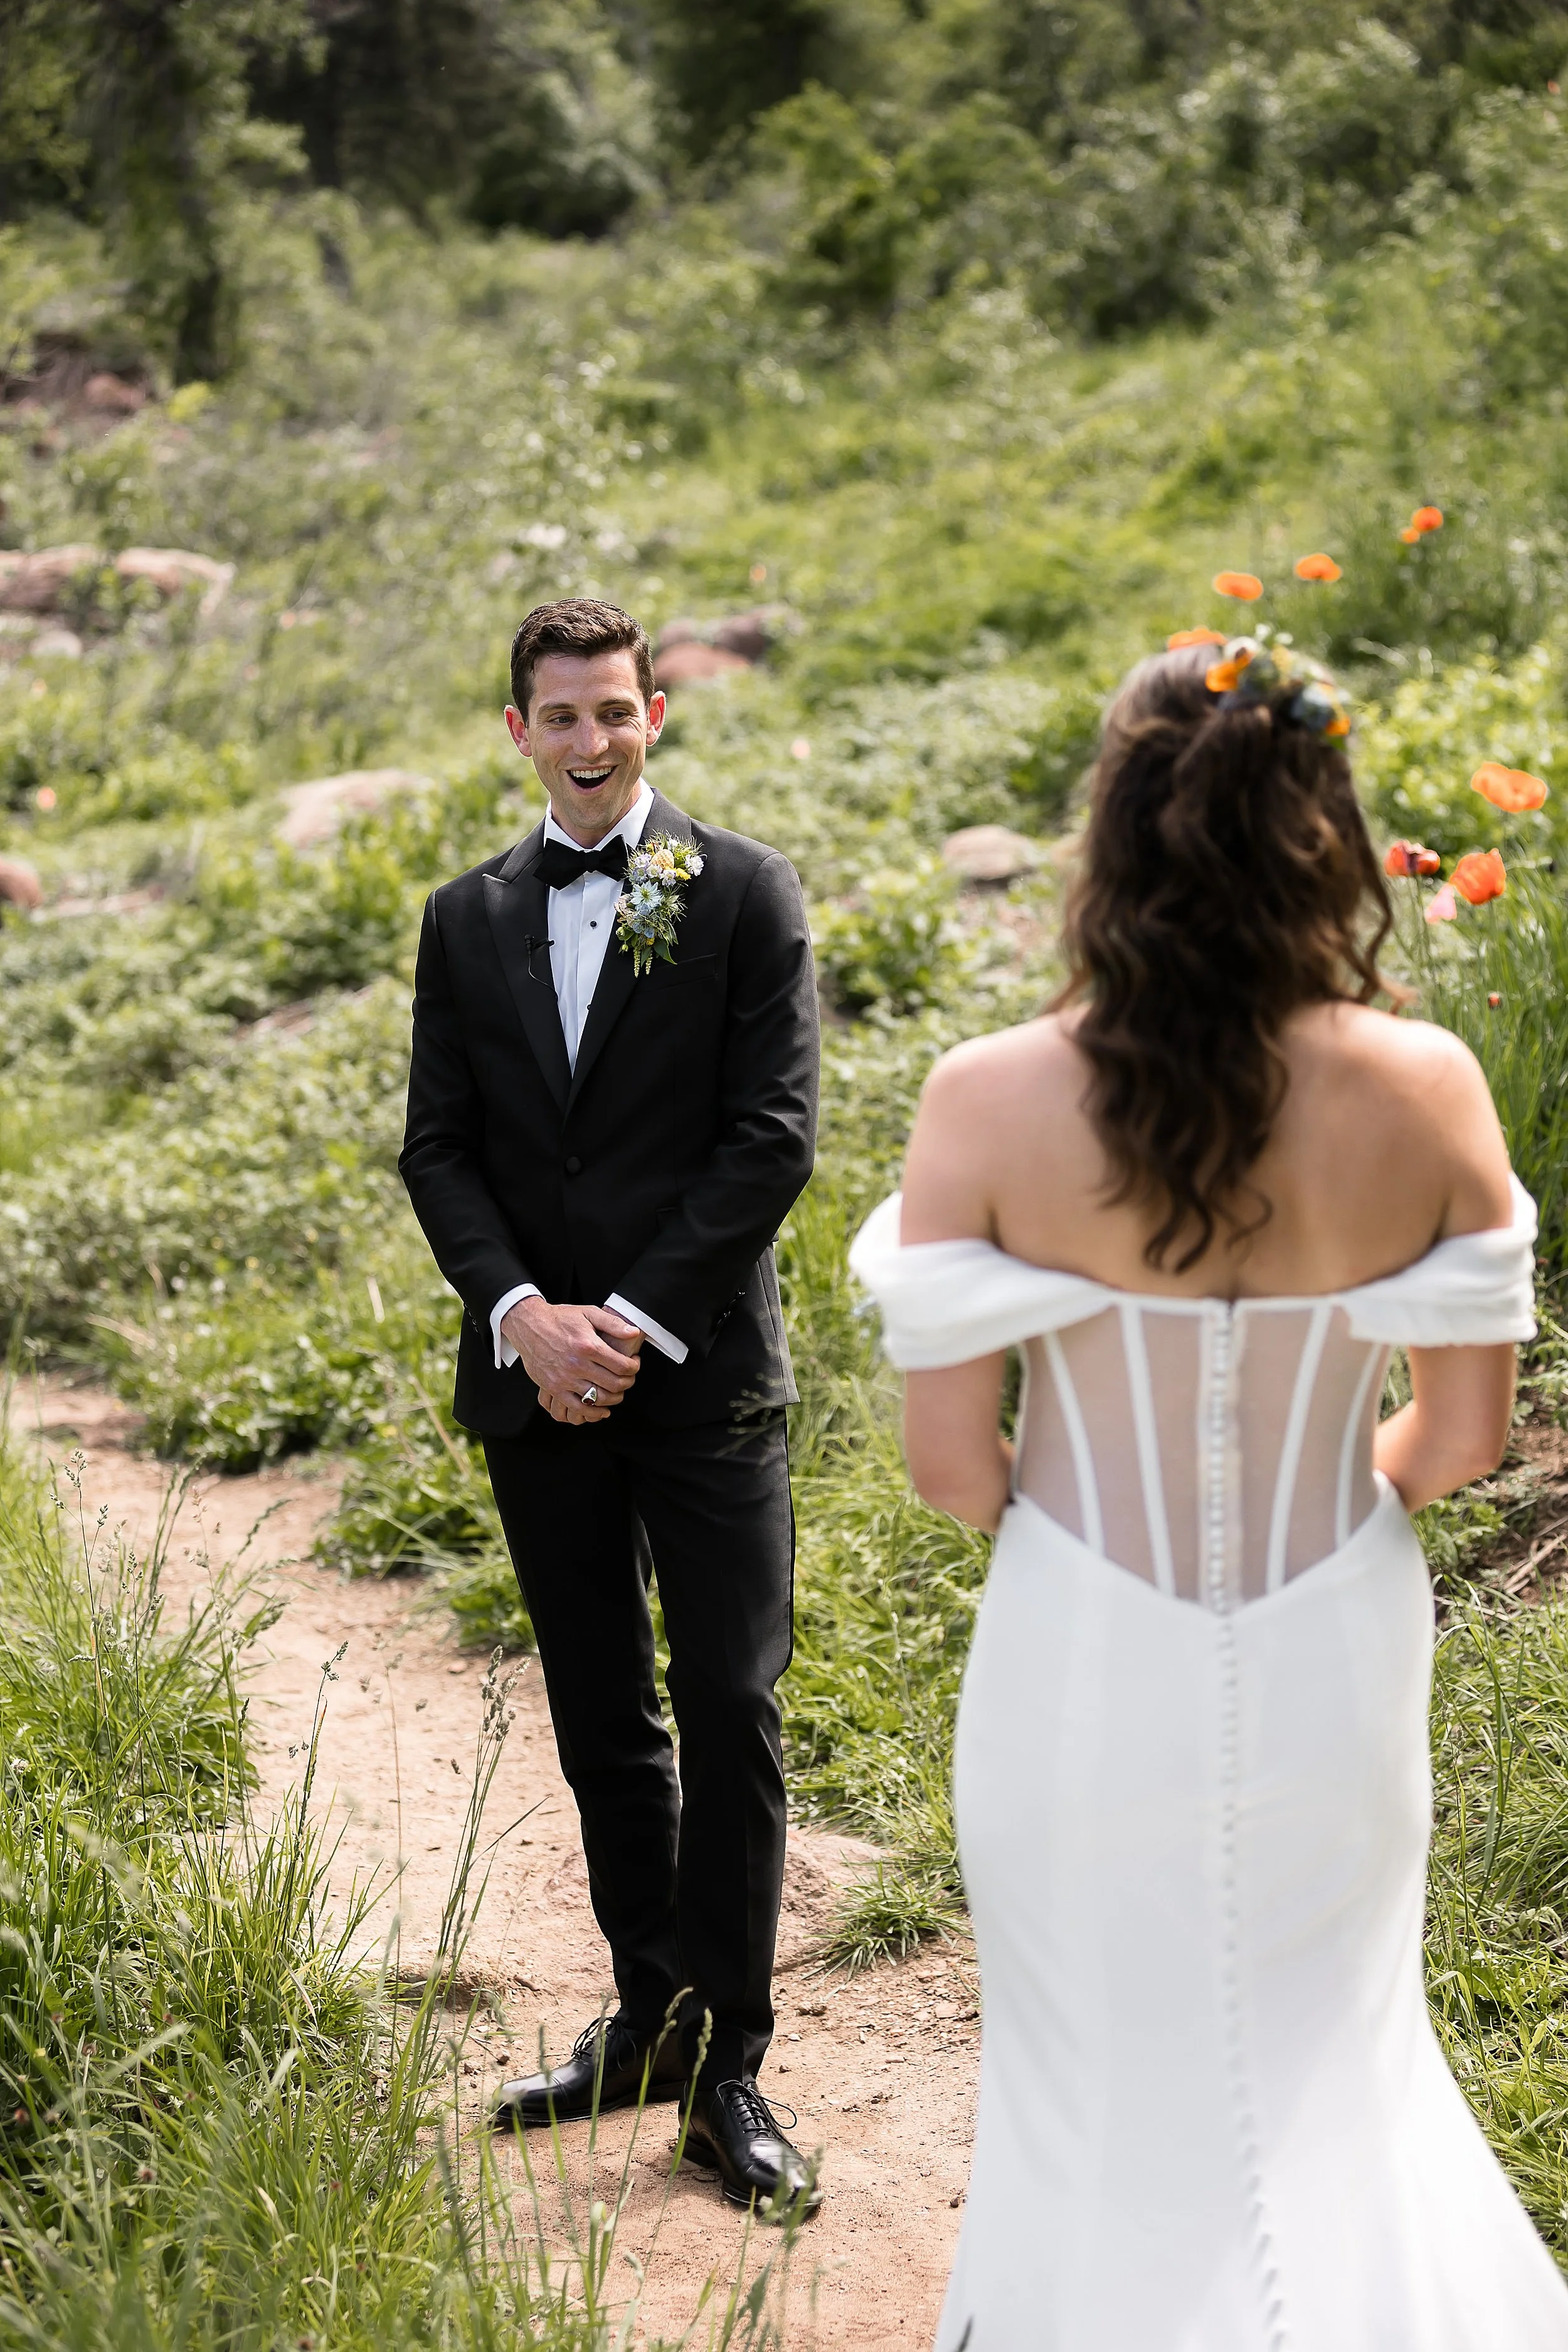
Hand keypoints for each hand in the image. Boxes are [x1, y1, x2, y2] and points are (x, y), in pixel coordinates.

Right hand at [503, 1299, 642, 1423]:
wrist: (529, 1326)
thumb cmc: (559, 1319)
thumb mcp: (588, 1313)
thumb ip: (613, 1323)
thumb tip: (633, 1333)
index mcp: (588, 1346)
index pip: (622, 1366)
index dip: (634, 1367)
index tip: (634, 1363)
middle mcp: (577, 1365)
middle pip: (613, 1384)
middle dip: (628, 1382)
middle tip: (629, 1377)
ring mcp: (564, 1379)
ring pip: (598, 1398)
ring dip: (614, 1398)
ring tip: (618, 1390)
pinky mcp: (553, 1388)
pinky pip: (577, 1408)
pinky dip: (593, 1412)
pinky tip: (602, 1409)